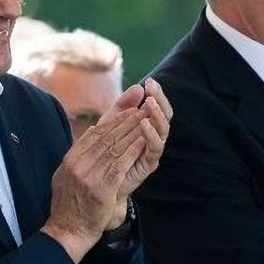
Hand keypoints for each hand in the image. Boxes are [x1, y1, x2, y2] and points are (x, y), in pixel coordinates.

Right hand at [42, 107, 145, 261]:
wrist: (68, 231)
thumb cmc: (69, 205)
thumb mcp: (65, 175)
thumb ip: (78, 154)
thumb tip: (90, 131)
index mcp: (70, 160)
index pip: (94, 134)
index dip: (113, 121)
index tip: (127, 111)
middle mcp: (78, 165)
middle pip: (106, 137)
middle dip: (125, 122)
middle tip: (141, 109)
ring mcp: (89, 176)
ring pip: (115, 148)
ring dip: (132, 132)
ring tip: (146, 120)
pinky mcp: (101, 188)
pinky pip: (120, 164)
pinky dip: (133, 151)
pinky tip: (143, 142)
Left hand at [113, 78, 171, 199]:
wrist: (98, 182)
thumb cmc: (104, 150)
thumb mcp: (110, 123)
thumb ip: (122, 106)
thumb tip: (138, 87)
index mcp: (147, 125)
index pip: (157, 106)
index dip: (156, 94)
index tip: (150, 81)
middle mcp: (153, 137)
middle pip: (164, 116)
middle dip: (159, 101)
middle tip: (152, 89)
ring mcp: (152, 150)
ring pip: (163, 130)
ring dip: (157, 115)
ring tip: (149, 102)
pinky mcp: (148, 164)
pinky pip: (154, 148)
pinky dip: (150, 135)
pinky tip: (144, 123)